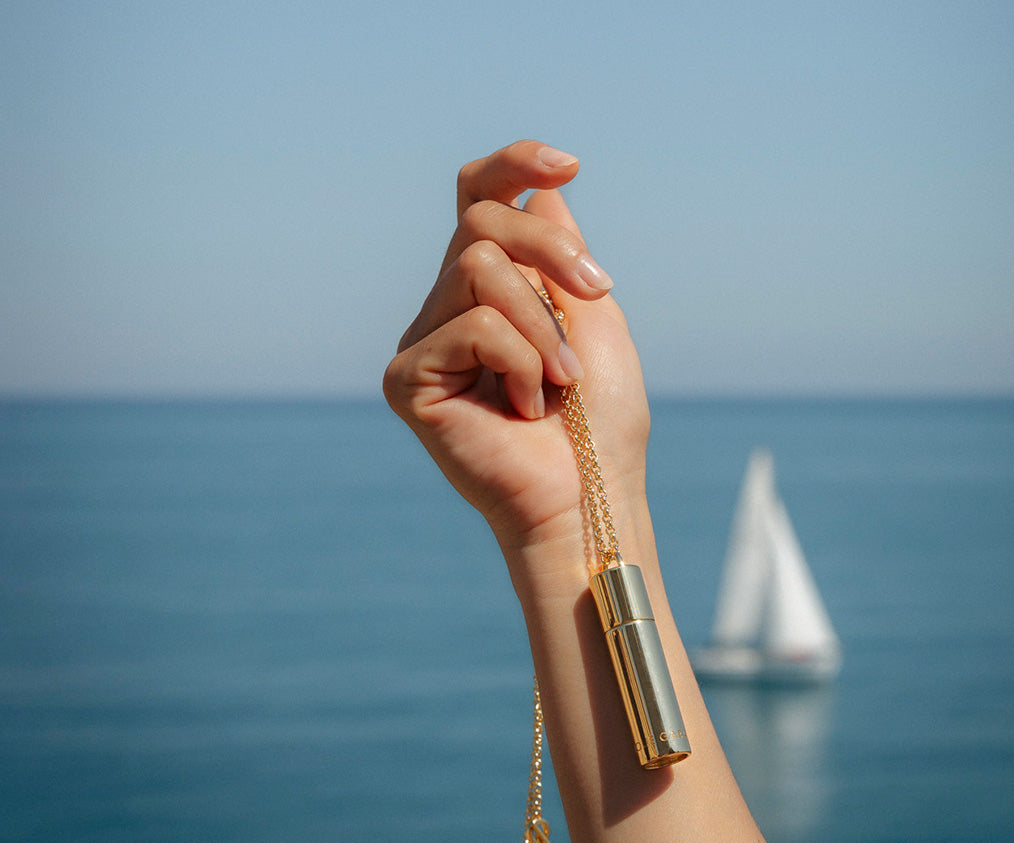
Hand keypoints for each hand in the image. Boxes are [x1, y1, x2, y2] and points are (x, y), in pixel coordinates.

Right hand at [383, 141, 650, 556]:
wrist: (587, 495)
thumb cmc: (598, 422)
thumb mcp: (594, 321)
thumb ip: (559, 255)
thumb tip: (539, 191)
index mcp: (490, 294)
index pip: (478, 204)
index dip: (512, 167)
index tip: (571, 166)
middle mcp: (447, 311)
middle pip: (480, 224)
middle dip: (551, 252)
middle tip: (595, 297)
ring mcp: (423, 344)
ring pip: (477, 270)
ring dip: (542, 323)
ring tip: (560, 381)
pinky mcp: (406, 379)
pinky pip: (471, 327)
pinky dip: (520, 361)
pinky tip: (524, 408)